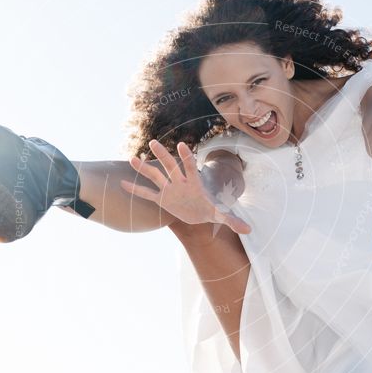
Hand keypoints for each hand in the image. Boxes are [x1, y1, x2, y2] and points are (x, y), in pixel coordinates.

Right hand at [120, 139, 250, 233]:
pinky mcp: (162, 199)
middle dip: (163, 156)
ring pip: (156, 177)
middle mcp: (180, 183)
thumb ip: (232, 220)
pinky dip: (136, 190)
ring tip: (133, 159)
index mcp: (194, 183)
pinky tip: (122, 183)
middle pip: (170, 167)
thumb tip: (249, 230)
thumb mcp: (220, 215)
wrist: (198, 211)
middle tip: (154, 142)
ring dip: (144, 169)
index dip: (187, 157)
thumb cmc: (209, 209)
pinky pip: (147, 194)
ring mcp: (169, 190)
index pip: (191, 166)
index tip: (182, 145)